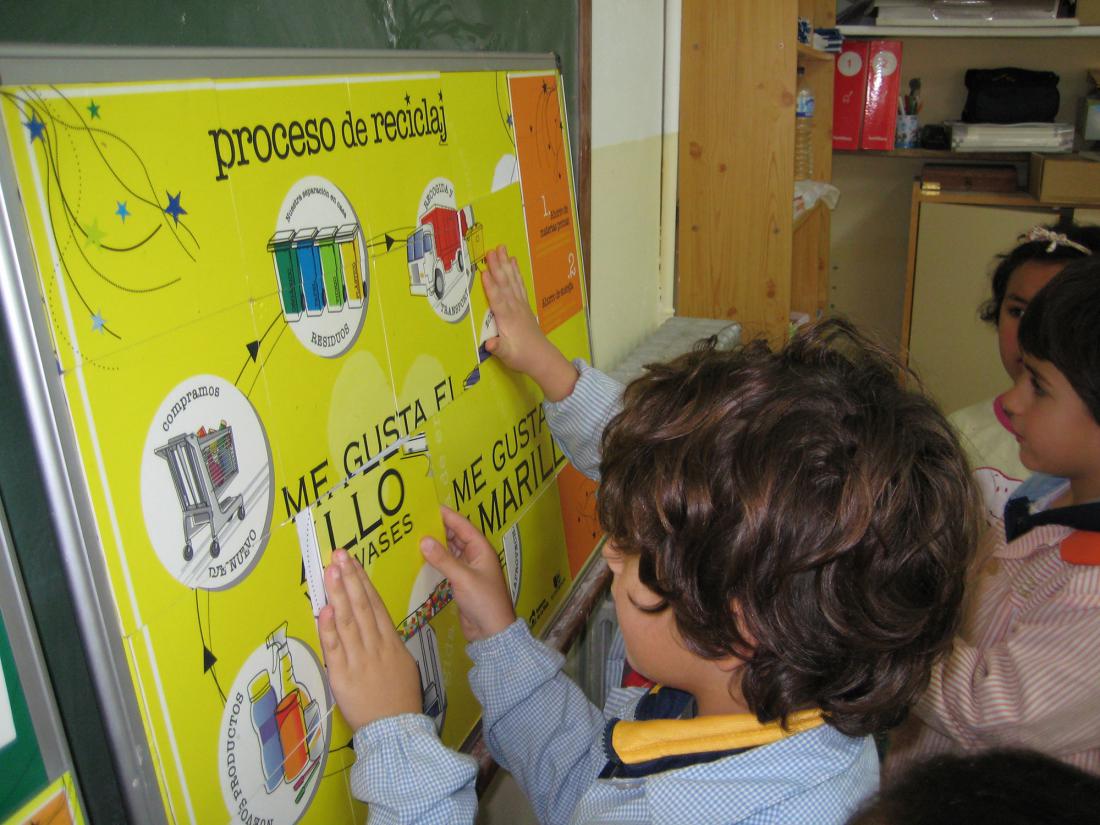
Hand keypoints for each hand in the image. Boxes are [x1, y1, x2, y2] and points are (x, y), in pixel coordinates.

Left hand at [317, 550, 422, 729]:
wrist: (396, 729)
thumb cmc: (400, 699)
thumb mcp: (403, 664)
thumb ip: (389, 643)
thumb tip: (377, 625)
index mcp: (391, 641)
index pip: (375, 604)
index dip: (362, 581)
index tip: (353, 562)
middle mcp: (375, 646)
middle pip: (361, 606)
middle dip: (350, 578)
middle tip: (339, 556)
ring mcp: (359, 659)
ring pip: (347, 621)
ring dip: (338, 594)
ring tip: (330, 572)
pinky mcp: (343, 676)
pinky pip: (335, 649)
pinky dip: (329, 629)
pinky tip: (324, 610)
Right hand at [420, 506, 516, 641]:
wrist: (491, 631)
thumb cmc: (483, 600)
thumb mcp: (462, 577)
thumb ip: (443, 559)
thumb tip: (423, 540)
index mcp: (481, 549)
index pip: (463, 526)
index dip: (448, 516)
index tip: (430, 507)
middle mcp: (476, 556)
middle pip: (456, 537)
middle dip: (440, 529)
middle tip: (418, 521)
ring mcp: (469, 570)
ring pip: (451, 551)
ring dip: (438, 545)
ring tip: (416, 536)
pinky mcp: (462, 582)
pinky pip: (448, 565)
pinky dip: (437, 560)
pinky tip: (423, 558)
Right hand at [483, 245, 577, 401]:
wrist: (542, 357)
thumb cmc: (521, 356)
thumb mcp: (507, 355)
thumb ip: (499, 348)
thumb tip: (490, 344)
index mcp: (507, 319)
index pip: (498, 300)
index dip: (490, 286)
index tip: (483, 271)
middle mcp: (515, 308)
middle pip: (505, 284)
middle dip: (498, 267)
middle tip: (492, 250)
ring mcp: (521, 305)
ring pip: (512, 281)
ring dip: (506, 264)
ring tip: (502, 248)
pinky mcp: (524, 305)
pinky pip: (519, 284)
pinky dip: (516, 272)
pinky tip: (513, 262)